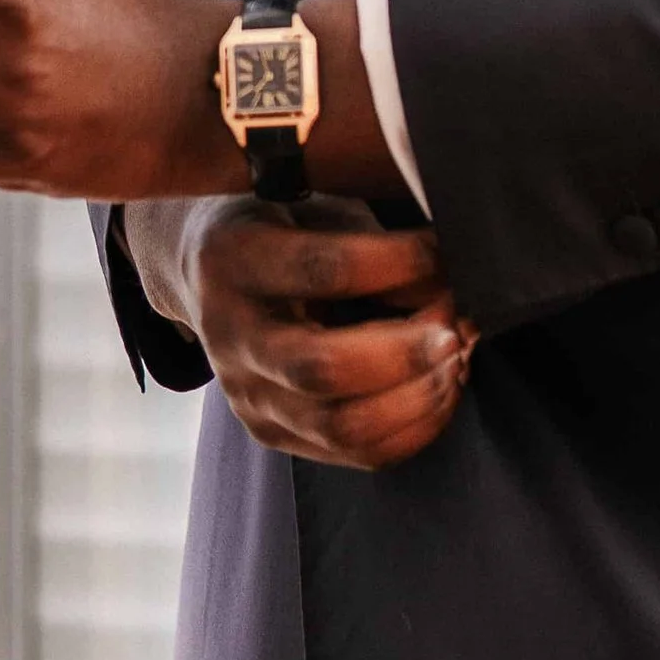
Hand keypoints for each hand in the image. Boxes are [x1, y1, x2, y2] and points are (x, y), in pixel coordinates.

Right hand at [137, 195, 472, 471]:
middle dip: (407, 355)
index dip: (397, 264)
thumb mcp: (311, 205)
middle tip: (455, 329)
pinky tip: (438, 392)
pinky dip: (413, 429)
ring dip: (417, 399)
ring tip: (454, 362)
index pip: (322, 270)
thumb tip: (445, 284)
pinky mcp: (270, 432)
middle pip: (322, 369)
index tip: (440, 255)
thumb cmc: (276, 226)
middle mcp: (231, 336)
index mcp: (233, 259)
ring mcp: (246, 394)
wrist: (204, 273)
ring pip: (342, 426)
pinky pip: (355, 454)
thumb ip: (371, 241)